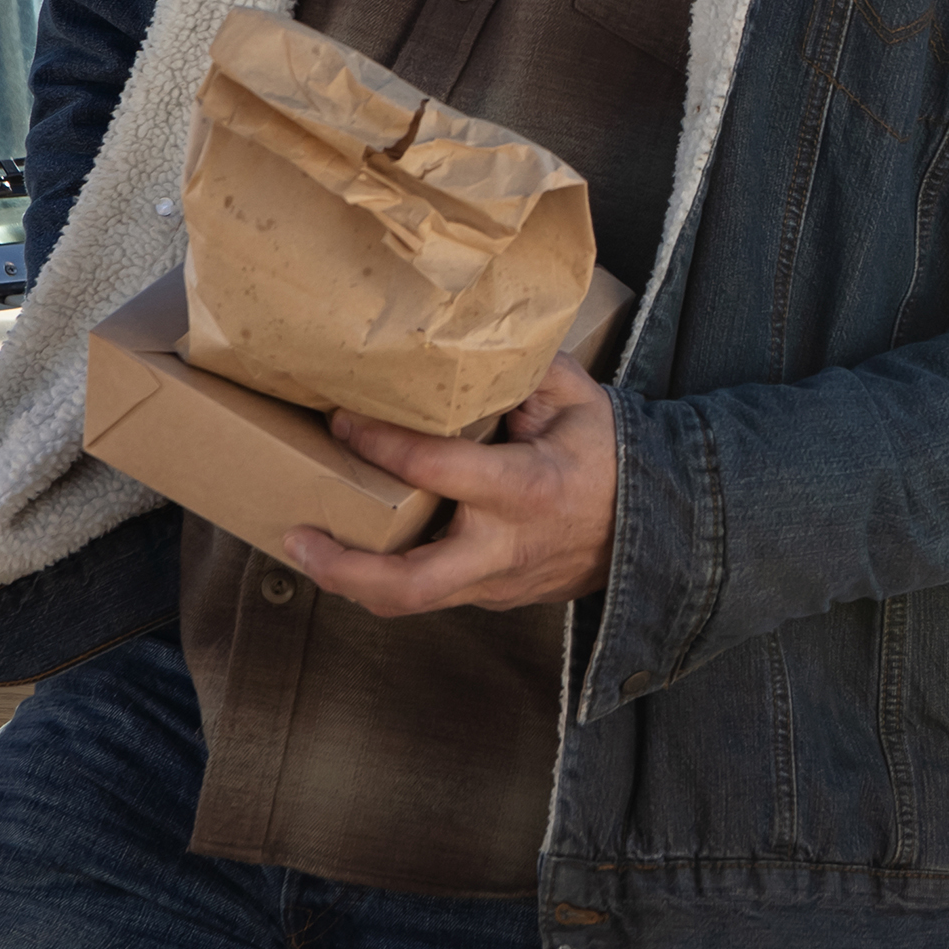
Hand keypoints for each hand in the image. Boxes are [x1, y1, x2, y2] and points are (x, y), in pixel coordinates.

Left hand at [283, 354, 616, 615]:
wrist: (652, 528)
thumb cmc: (609, 454)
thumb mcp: (577, 397)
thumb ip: (521, 372)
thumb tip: (461, 345)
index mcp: (526, 489)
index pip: (439, 471)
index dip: (381, 445)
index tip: (341, 418)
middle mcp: (504, 547)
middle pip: (410, 584)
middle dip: (344, 568)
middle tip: (296, 535)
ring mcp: (495, 582)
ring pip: (410, 603)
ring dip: (349, 578)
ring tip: (305, 543)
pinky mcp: (488, 596)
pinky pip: (429, 591)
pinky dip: (386, 571)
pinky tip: (358, 541)